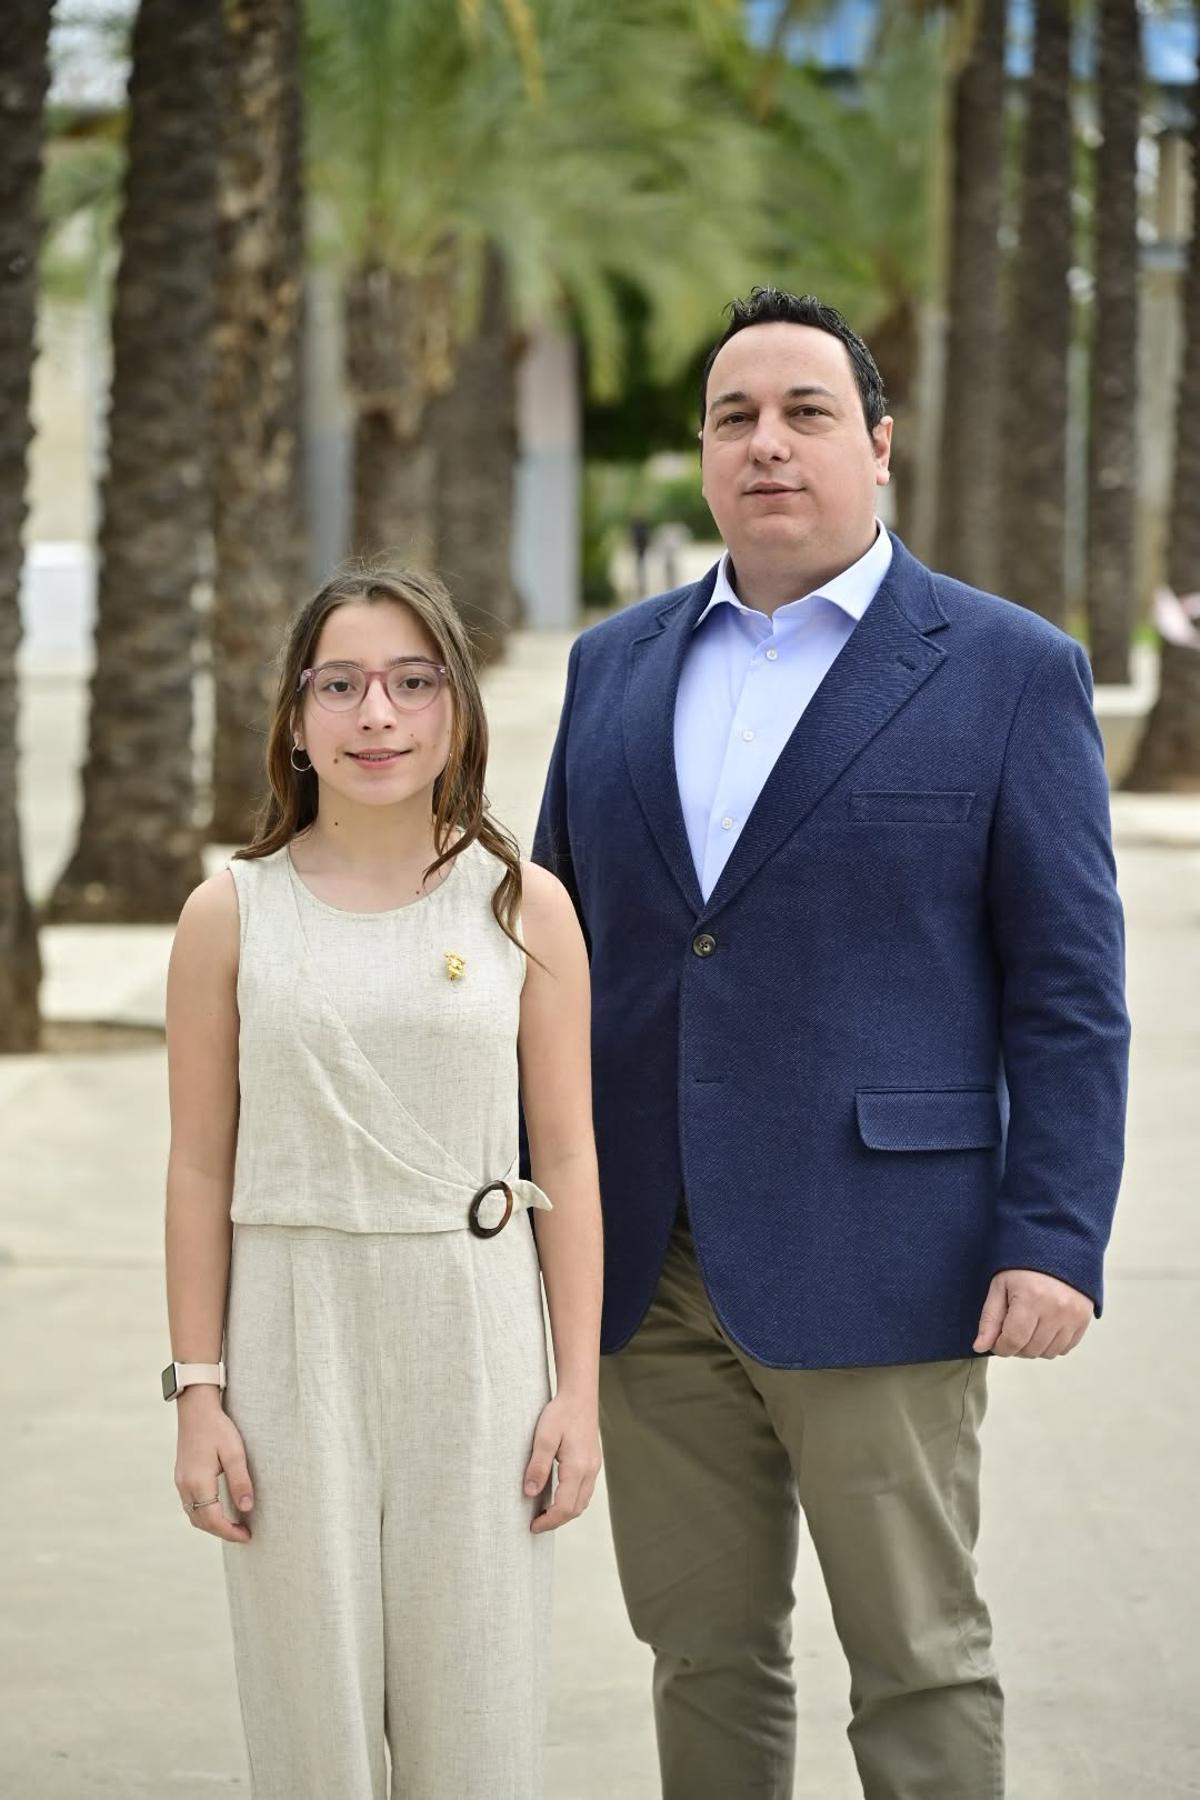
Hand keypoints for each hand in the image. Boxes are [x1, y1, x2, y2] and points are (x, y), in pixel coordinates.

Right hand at [174, 1387, 253, 1543]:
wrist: (196, 1409)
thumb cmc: (218, 1428)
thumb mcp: (234, 1452)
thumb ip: (240, 1481)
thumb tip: (246, 1509)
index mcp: (198, 1482)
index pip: (213, 1519)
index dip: (230, 1532)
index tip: (247, 1536)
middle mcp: (185, 1486)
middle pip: (201, 1521)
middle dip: (222, 1532)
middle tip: (244, 1533)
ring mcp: (180, 1482)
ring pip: (194, 1515)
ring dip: (212, 1524)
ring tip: (233, 1525)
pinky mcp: (181, 1476)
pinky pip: (190, 1504)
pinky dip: (204, 1513)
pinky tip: (219, 1509)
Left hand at [523, 1390, 600, 1533]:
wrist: (580, 1395)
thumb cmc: (561, 1413)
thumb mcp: (544, 1437)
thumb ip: (538, 1466)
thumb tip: (529, 1493)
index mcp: (578, 1467)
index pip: (565, 1507)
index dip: (548, 1521)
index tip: (532, 1526)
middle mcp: (590, 1471)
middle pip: (576, 1509)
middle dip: (556, 1521)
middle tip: (535, 1524)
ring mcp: (594, 1467)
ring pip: (582, 1502)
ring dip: (565, 1512)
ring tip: (544, 1513)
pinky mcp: (592, 1463)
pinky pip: (584, 1491)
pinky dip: (571, 1501)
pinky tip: (557, 1496)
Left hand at [974, 1269, 1093, 1358]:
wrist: (1057, 1248)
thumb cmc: (1023, 1266)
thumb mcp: (1000, 1286)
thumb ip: (990, 1319)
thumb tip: (979, 1347)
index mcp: (1031, 1298)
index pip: (1013, 1341)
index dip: (1000, 1347)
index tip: (996, 1341)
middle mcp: (1056, 1309)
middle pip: (1031, 1350)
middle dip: (1016, 1346)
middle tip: (1011, 1329)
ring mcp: (1073, 1315)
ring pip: (1048, 1353)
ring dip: (1034, 1347)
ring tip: (1028, 1327)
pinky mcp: (1084, 1319)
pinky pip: (1066, 1348)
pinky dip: (1052, 1344)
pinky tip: (1044, 1327)